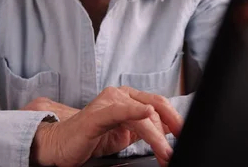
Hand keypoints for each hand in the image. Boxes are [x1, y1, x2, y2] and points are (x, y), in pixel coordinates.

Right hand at [30, 86, 183, 166]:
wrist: (61, 144)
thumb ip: (144, 128)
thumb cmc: (91, 137)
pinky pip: (118, 111)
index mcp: (127, 97)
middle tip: (176, 148)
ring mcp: (107, 103)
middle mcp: (119, 95)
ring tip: (164, 152)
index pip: (158, 104)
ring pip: (140, 116)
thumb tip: (168, 130)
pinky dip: (134, 111)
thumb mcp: (125, 133)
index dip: (174, 119)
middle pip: (153, 108)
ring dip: (156, 136)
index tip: (186, 134)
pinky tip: (146, 113)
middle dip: (169, 129)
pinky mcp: (96, 115)